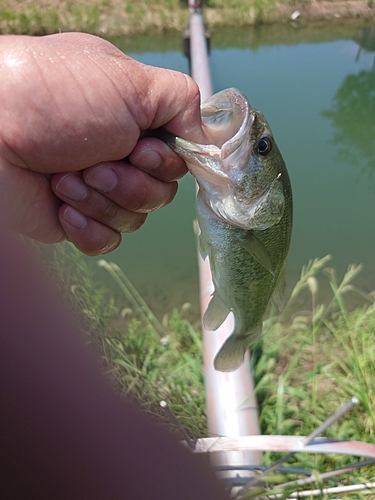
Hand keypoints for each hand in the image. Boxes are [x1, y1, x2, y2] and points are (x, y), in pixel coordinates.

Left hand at [0, 33, 203, 254]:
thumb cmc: (54, 95)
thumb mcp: (131, 82)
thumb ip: (183, 104)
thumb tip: (209, 138)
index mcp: (133, 120)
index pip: (178, 157)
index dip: (167, 162)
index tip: (141, 147)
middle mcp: (118, 154)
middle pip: (161, 193)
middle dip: (132, 182)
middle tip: (96, 161)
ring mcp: (96, 189)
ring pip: (136, 219)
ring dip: (103, 199)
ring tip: (67, 175)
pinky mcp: (74, 221)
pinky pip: (108, 242)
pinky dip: (89, 227)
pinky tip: (63, 206)